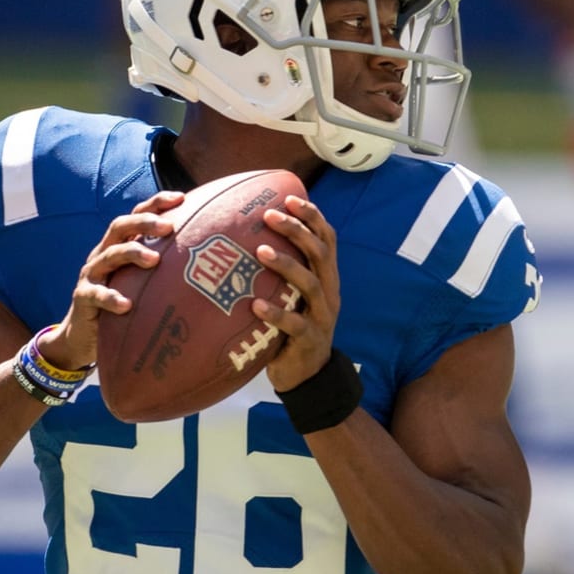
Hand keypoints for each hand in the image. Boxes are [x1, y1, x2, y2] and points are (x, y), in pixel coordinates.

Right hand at [36, 191, 184, 369]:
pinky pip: (96, 295)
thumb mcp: (141, 282)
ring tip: (154, 260)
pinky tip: (127, 305)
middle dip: (144, 222)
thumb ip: (164, 269)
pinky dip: (111, 298)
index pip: (136, 215)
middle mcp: (104, 253)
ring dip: (132, 253)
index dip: (156, 203)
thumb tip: (210, 265)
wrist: (84, 334)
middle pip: (120, 226)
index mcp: (120, 245)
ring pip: (109, 255)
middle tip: (168, 227)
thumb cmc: (123, 303)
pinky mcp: (83, 298)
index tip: (181, 198)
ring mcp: (92, 274)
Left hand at [251, 194, 340, 392]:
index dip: (312, 217)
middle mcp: (329, 292)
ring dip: (287, 265)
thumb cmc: (291, 328)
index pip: (327, 239)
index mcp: (326, 278)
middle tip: (270, 215)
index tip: (290, 197)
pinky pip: (295, 325)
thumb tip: (244, 237)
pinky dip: (275, 314)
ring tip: (260, 251)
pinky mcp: (310, 341)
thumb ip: (281, 271)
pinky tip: (255, 305)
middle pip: (321, 254)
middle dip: (298, 231)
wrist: (308, 376)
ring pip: (311, 285)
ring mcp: (322, 317)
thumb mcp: (292, 295)